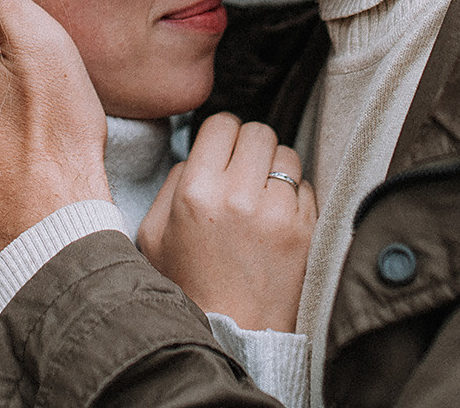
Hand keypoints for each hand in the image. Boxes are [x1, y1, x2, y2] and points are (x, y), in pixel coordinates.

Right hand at [137, 112, 316, 332]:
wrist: (232, 335)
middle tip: (243, 173)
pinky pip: (306, 186)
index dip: (222, 136)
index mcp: (196, 192)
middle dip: (250, 148)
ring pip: (287, 154)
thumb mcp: (153, 233)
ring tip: (262, 196)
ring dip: (275, 169)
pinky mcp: (305, 229)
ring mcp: (277, 213)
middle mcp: (238, 196)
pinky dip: (294, 196)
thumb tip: (202, 151)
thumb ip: (173, 182)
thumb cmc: (187, 284)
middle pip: (258, 132)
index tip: (222, 152)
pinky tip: (277, 220)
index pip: (221, 124)